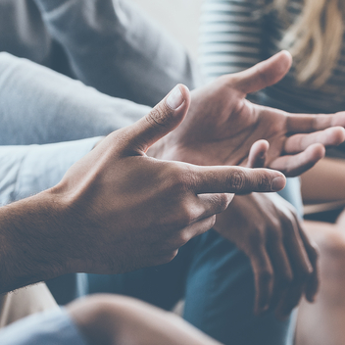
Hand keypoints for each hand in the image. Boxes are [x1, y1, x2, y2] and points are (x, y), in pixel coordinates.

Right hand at [0, 88, 285, 293]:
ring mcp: (175, 237)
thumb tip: (184, 90)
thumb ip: (159, 119)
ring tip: (164, 196)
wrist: (62, 232)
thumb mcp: (121, 143)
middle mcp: (184, 212)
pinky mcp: (163, 255)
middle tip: (195, 179)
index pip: (233, 179)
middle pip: (221, 202)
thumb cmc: (88, 183)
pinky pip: (183, 237)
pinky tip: (146, 218)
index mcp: (179, 181)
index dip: (259, 176)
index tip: (282, 177)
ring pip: (203, 220)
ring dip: (197, 208)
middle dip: (219, 191)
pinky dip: (177, 226)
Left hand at [150, 52, 344, 175]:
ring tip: (321, 147)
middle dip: (327, 139)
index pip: (312, 123)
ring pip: (292, 165)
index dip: (333, 121)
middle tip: (342, 133)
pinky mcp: (241, 178)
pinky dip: (264, 161)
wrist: (166, 138)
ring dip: (308, 158)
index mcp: (273, 123)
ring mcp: (258, 164)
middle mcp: (271, 146)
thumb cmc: (194, 113)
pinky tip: (263, 145)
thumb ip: (259, 76)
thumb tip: (288, 56)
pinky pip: (259, 173)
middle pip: (308, 145)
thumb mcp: (229, 88)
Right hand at [214, 194, 318, 317]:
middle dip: (295, 297)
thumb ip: (273, 226)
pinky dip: (265, 297)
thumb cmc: (230, 197)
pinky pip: (267, 277)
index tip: (309, 299)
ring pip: (287, 277)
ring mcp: (271, 230)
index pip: (313, 254)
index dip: (314, 280)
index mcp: (292, 217)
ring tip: (269, 313)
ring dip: (280, 302)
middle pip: (303, 270)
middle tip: (283, 313)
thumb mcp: (259, 206)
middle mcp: (287, 223)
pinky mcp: (253, 238)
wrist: (210, 181)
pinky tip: (258, 308)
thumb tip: (278, 254)